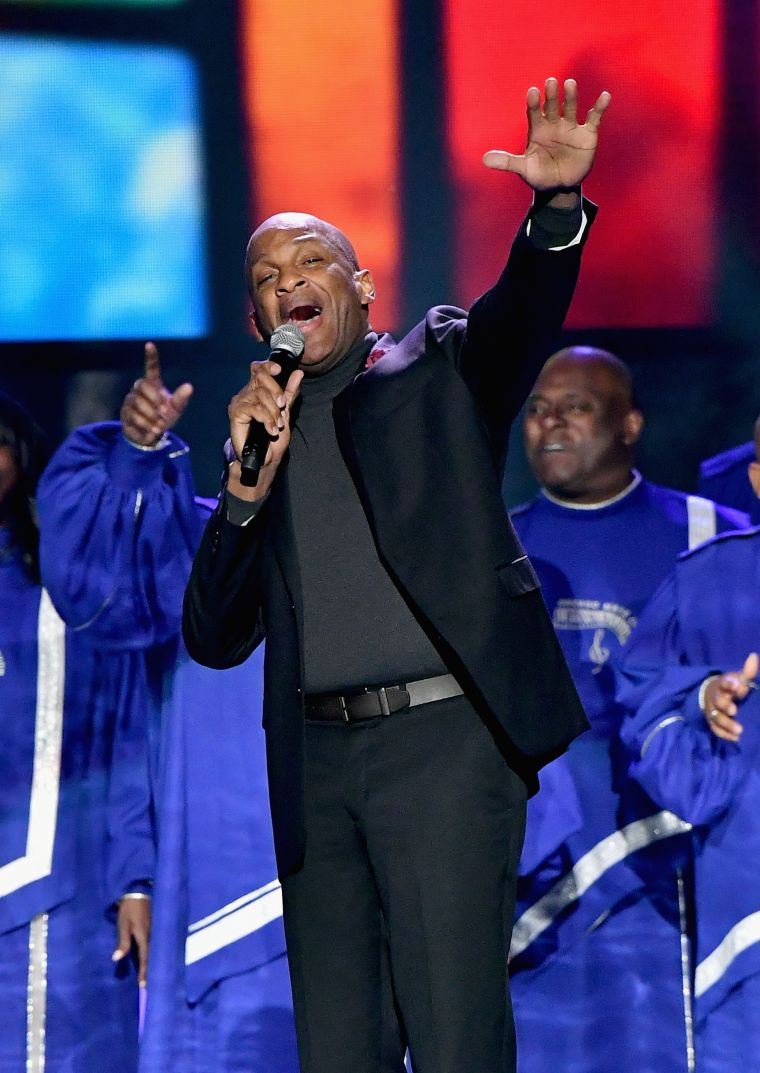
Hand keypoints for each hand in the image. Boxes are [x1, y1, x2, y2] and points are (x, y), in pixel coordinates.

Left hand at [112, 896, 150, 986]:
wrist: (139, 892)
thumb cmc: (128, 910)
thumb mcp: (123, 925)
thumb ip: (122, 942)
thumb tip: (116, 959)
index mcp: (145, 936)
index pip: (145, 958)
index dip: (144, 972)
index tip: (143, 985)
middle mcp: (153, 935)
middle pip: (153, 956)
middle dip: (151, 970)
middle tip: (149, 985)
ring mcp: (156, 931)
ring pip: (156, 951)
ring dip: (153, 963)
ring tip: (152, 976)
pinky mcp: (156, 928)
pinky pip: (157, 945)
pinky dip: (155, 954)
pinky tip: (153, 959)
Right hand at [120, 342, 192, 446]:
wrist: (150, 435)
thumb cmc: (164, 418)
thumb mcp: (175, 410)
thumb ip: (180, 399)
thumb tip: (189, 386)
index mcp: (154, 385)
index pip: (151, 368)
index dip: (151, 357)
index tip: (150, 344)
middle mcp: (140, 389)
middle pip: (142, 385)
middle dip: (154, 399)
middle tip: (164, 412)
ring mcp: (131, 400)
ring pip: (137, 402)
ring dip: (151, 416)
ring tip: (159, 425)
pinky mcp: (125, 412)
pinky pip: (133, 416)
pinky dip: (145, 425)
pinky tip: (152, 430)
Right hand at [227, 360, 303, 501]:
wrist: (264, 459)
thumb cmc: (272, 438)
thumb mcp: (285, 412)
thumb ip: (290, 393)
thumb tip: (298, 372)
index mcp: (257, 391)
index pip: (259, 369)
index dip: (268, 366)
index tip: (280, 370)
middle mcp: (246, 393)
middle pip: (261, 378)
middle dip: (276, 391)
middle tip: (283, 407)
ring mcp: (239, 402)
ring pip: (260, 394)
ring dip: (273, 411)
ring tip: (277, 426)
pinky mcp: (235, 413)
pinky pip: (254, 408)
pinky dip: (266, 419)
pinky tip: (271, 429)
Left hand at [483, 78, 610, 193]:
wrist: (559, 187)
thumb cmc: (540, 175)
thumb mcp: (523, 169)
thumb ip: (507, 162)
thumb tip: (484, 160)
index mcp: (538, 130)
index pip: (534, 113)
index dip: (533, 104)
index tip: (532, 92)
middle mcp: (554, 124)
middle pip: (552, 106)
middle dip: (551, 96)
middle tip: (550, 83)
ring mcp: (571, 128)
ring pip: (571, 108)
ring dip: (570, 97)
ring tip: (569, 84)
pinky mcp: (587, 134)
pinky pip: (594, 118)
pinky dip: (600, 107)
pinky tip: (604, 96)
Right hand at [702, 651, 758, 741]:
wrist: (711, 695)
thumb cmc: (731, 687)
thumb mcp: (739, 678)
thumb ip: (748, 671)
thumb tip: (754, 656)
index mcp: (723, 685)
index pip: (724, 683)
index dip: (729, 684)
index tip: (737, 685)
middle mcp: (716, 698)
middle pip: (718, 702)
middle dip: (725, 706)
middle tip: (734, 711)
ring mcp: (713, 711)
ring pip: (717, 718)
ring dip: (727, 724)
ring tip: (740, 731)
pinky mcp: (713, 722)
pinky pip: (716, 730)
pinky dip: (725, 734)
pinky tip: (736, 738)